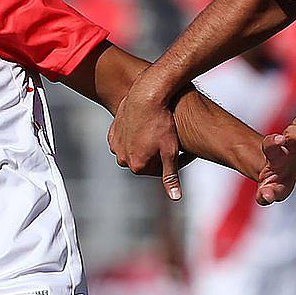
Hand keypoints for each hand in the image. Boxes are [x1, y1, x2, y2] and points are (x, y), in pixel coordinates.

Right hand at [109, 80, 185, 200]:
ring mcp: (116, 144)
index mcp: (137, 166)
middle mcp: (123, 158)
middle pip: (144, 161)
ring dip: (145, 145)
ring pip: (134, 150)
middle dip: (156, 154)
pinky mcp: (113, 131)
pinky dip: (135, 135)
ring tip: (158, 132)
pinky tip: (146, 126)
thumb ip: (171, 176)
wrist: (146, 96)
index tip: (181, 151)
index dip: (171, 162)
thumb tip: (175, 198)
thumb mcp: (170, 151)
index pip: (157, 171)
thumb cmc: (161, 123)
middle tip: (169, 141)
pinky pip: (125, 138)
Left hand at [256, 97, 295, 204]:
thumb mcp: (270, 190)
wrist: (280, 168)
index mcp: (274, 157)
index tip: (280, 139)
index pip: (270, 146)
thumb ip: (267, 194)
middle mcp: (284, 143)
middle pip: (290, 133)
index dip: (273, 142)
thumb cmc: (277, 181)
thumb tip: (267, 197)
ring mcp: (295, 136)